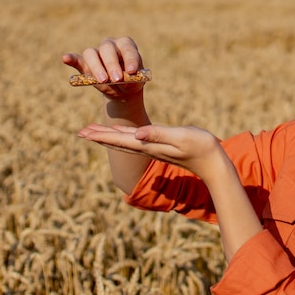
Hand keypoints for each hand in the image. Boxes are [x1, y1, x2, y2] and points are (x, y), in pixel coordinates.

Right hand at [62, 36, 145, 99]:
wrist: (123, 90)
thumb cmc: (132, 82)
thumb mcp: (136, 82)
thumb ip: (132, 78)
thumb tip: (125, 76)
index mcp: (126, 45)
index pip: (127, 48)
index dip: (130, 58)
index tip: (132, 71)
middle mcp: (110, 45)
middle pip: (107, 49)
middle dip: (112, 65)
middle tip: (117, 79)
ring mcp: (97, 53)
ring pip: (91, 53)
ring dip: (97, 67)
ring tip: (104, 80)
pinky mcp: (85, 63)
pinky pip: (77, 59)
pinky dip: (71, 58)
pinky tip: (65, 58)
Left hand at [78, 123, 226, 182]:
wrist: (213, 162)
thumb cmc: (200, 147)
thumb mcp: (179, 137)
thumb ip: (158, 134)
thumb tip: (136, 134)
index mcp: (148, 145)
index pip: (119, 139)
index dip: (101, 135)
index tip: (83, 132)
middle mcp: (147, 148)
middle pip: (117, 142)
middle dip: (99, 136)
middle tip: (81, 132)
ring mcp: (153, 148)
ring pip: (124, 142)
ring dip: (108, 136)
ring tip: (94, 132)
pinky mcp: (160, 146)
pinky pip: (135, 141)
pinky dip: (123, 136)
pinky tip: (121, 134)